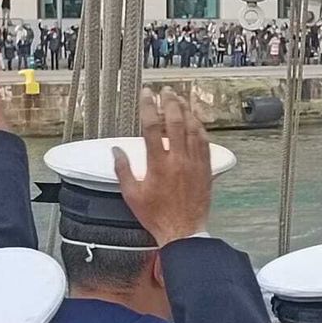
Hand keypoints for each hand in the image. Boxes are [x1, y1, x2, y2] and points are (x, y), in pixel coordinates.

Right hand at [112, 89, 211, 246]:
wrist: (183, 232)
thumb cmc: (156, 216)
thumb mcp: (132, 195)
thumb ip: (123, 170)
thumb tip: (116, 151)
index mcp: (158, 164)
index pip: (152, 127)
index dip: (149, 106)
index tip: (146, 94)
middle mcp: (178, 160)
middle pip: (175, 121)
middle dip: (170, 102)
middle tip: (165, 91)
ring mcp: (194, 163)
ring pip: (193, 128)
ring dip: (186, 110)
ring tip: (180, 98)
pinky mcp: (206, 169)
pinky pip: (205, 142)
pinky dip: (200, 127)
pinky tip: (195, 120)